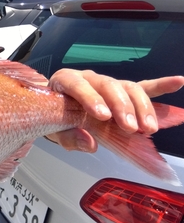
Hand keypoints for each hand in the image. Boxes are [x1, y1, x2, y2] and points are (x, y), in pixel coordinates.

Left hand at [45, 69, 183, 151]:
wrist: (53, 108)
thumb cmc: (51, 115)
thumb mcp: (52, 128)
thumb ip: (67, 136)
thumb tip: (90, 145)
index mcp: (66, 81)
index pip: (77, 84)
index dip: (90, 98)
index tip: (103, 116)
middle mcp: (88, 78)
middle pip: (108, 85)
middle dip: (121, 106)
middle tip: (129, 128)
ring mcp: (107, 83)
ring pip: (128, 87)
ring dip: (141, 107)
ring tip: (147, 128)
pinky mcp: (121, 91)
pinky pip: (142, 87)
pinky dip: (160, 86)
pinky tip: (178, 82)